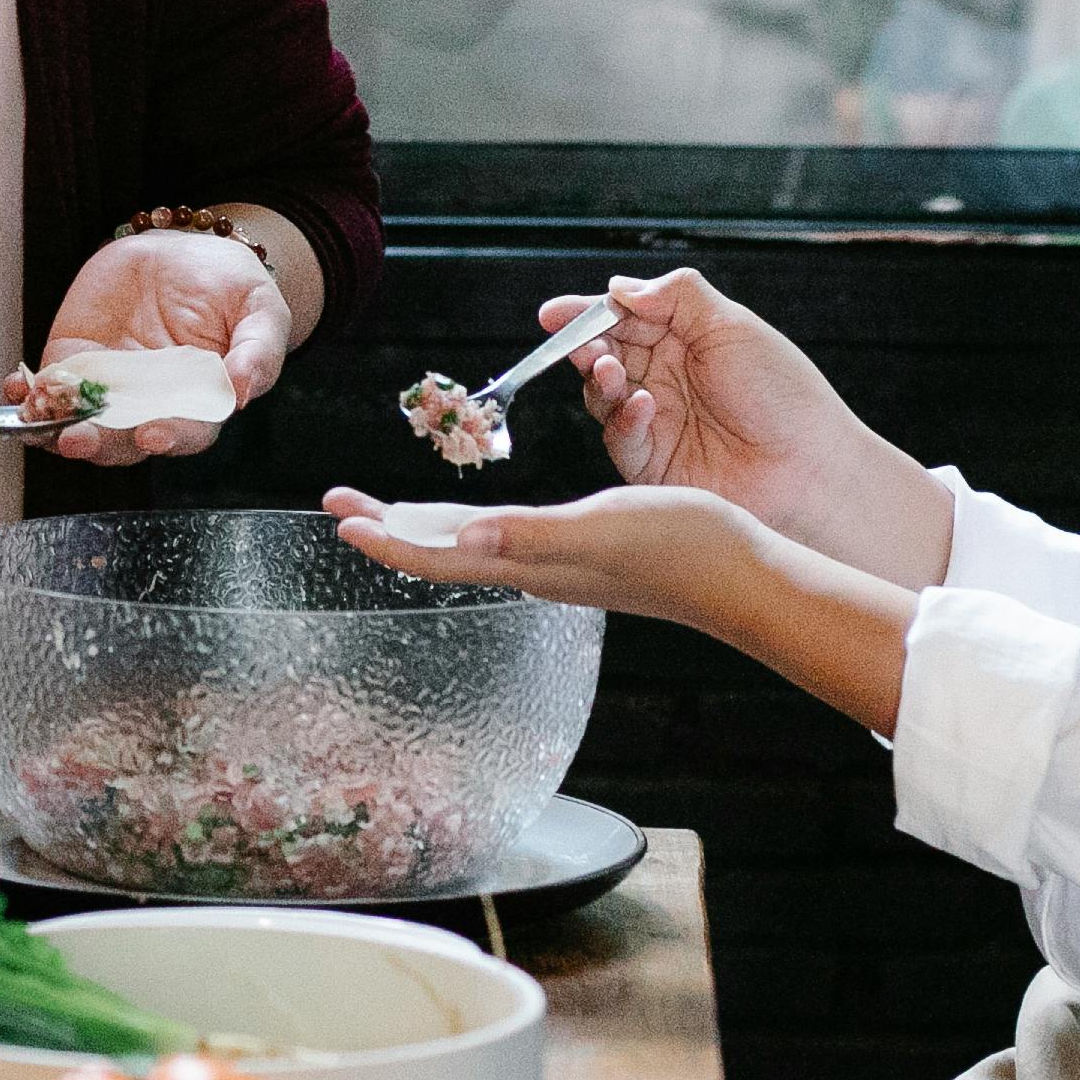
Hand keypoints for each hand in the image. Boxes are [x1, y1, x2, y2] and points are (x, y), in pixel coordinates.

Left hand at [26, 228, 287, 466]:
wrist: (184, 252)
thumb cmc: (230, 288)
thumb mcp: (261, 309)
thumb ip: (259, 351)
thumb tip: (242, 393)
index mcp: (198, 404)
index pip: (184, 433)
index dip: (170, 438)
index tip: (152, 434)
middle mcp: (150, 406)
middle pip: (123, 440)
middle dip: (99, 442)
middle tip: (78, 439)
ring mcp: (108, 389)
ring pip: (79, 423)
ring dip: (54, 428)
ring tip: (38, 417)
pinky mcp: (74, 363)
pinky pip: (48, 390)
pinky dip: (28, 396)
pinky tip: (18, 390)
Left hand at [318, 481, 765, 623]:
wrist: (740, 573)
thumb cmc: (680, 548)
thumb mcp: (600, 529)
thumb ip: (529, 537)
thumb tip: (463, 539)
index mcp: (529, 562)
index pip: (436, 556)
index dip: (385, 539)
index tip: (339, 519)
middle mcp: (534, 568)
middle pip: (442, 551)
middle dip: (389, 529)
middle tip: (340, 505)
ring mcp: (559, 565)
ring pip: (472, 547)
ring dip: (425, 529)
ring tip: (389, 514)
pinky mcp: (585, 553)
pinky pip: (508, 540)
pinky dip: (473, 526)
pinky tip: (479, 521)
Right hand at [559, 272, 952, 587]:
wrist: (811, 468)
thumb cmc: (783, 394)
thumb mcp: (733, 326)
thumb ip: (676, 296)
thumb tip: (619, 287)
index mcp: (684, 340)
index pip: (623, 318)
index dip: (586, 313)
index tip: (553, 313)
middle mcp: (664, 379)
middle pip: (603, 353)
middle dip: (583, 345)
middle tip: (580, 344)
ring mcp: (656, 421)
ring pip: (601, 394)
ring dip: (597, 378)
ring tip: (609, 370)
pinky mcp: (651, 463)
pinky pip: (618, 437)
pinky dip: (621, 418)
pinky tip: (643, 406)